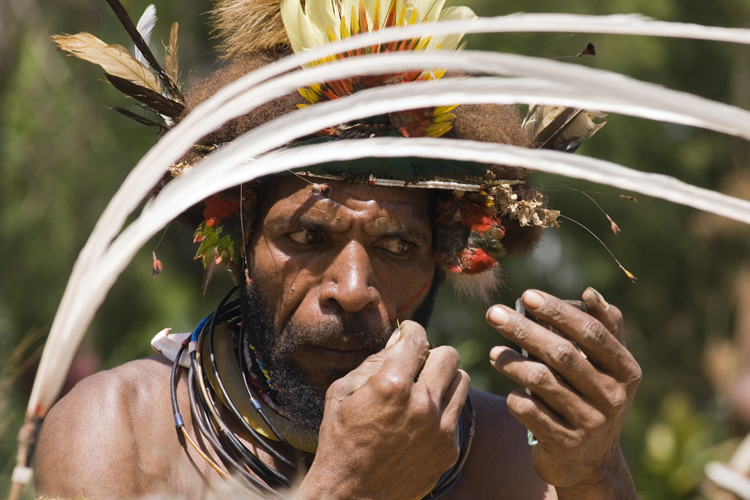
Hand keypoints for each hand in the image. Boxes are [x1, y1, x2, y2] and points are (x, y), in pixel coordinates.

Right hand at [296, 321, 470, 499]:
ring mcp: (440, 428)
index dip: (411, 331)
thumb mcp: (342, 392)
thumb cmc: (340, 440)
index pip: (418, 338)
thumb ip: (373, 361)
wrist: (352, 495)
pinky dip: (444, 409)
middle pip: (448, 355)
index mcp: (391, 385)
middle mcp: (422, 404)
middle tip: (417, 364)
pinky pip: (457, 412)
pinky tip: (423, 418)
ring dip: (444, 379)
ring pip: (462, 380)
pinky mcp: (449, 448)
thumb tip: (398, 341)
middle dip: (431, 354)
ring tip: (425, 388)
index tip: (407, 335)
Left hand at [486, 288, 640, 498]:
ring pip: (543, 382)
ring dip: (513, 363)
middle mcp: (612, 397)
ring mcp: (590, 423)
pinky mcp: (566, 444)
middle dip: (524, 329)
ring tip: (493, 353)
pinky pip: (532, 413)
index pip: (591, 332)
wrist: (591, 463)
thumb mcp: (608, 369)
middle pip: (563, 354)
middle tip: (493, 313)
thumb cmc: (592, 399)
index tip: (527, 295)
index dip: (559, 311)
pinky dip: (516, 398)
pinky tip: (509, 392)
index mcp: (625, 371)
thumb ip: (604, 331)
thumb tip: (591, 293)